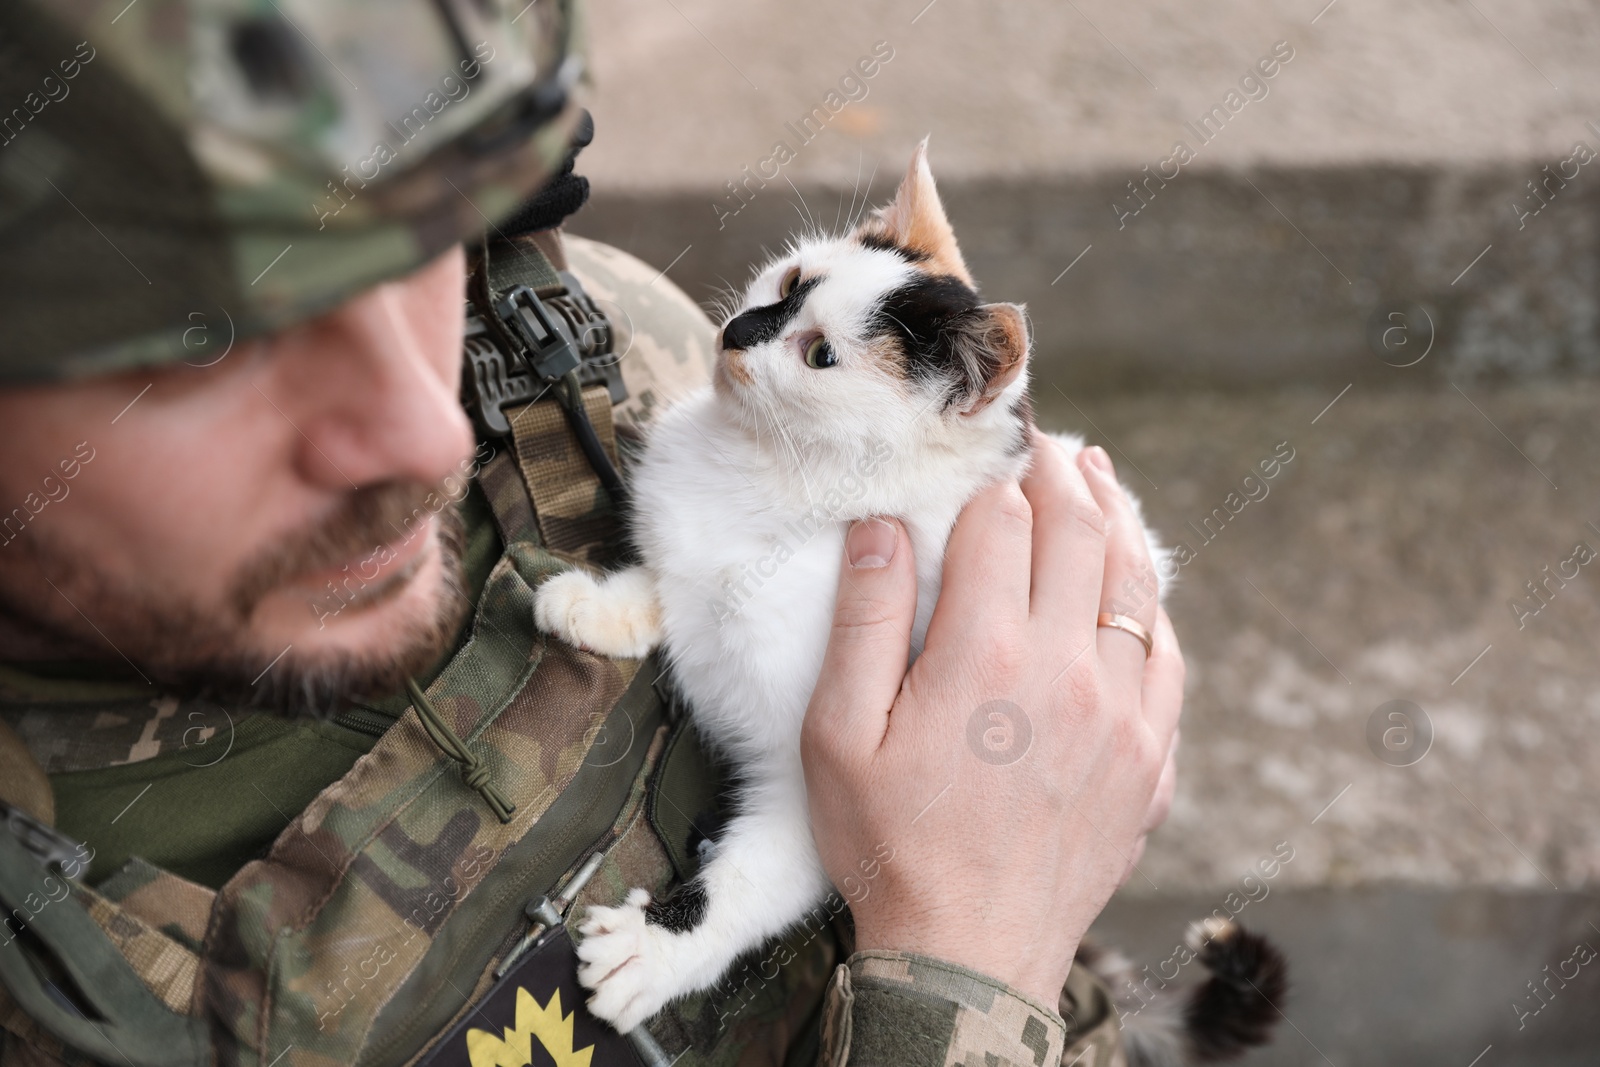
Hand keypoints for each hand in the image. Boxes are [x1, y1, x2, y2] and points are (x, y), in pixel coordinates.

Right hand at [801, 432, 1184, 1007]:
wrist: (967, 956)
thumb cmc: (888, 845)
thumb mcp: (838, 735)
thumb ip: (864, 620)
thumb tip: (882, 525)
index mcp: (985, 656)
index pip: (1003, 524)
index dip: (991, 478)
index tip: (986, 453)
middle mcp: (1068, 671)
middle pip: (1080, 535)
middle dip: (1062, 476)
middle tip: (1048, 445)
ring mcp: (1124, 716)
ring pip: (1136, 586)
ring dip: (1118, 520)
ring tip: (1101, 479)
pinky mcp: (1151, 760)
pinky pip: (1170, 657)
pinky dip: (1154, 604)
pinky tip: (1137, 585)